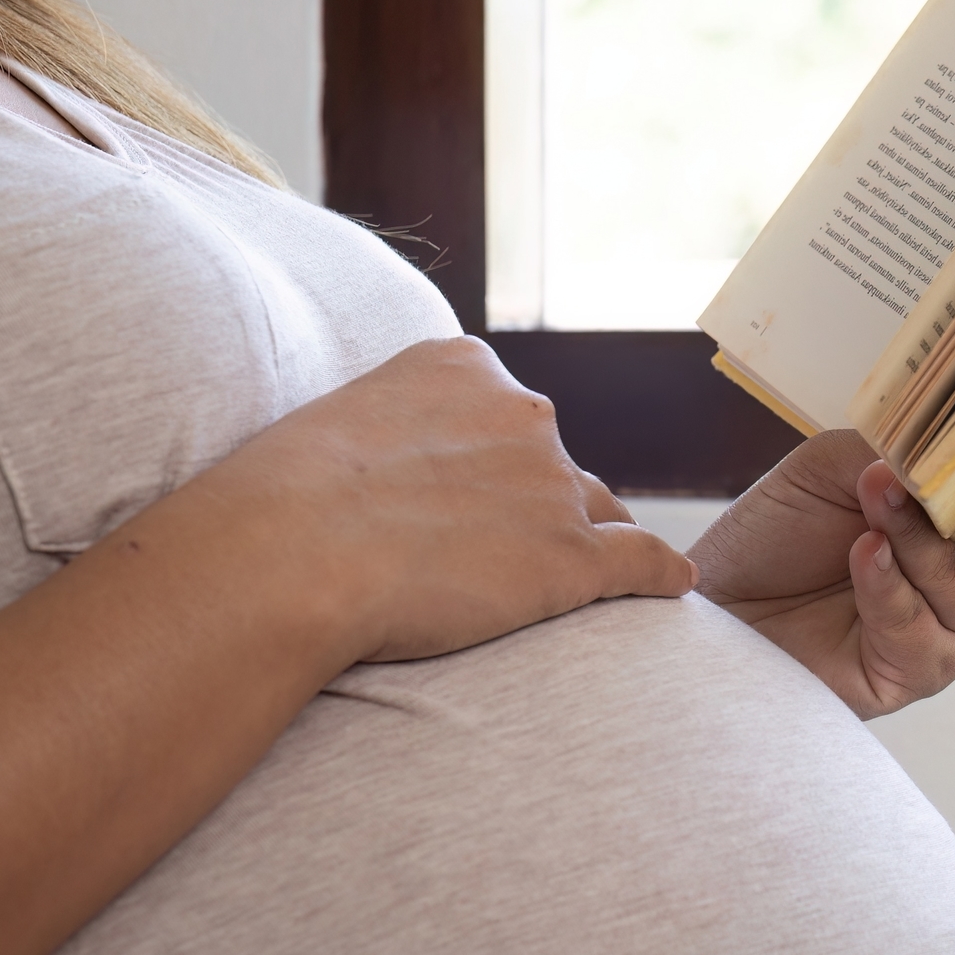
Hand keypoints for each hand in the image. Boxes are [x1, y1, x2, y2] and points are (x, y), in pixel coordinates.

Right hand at [144, 336, 698, 666]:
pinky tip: (671, 587)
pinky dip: (660, 574)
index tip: (458, 498)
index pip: (505, 413)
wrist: (288, 554)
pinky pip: (642, 561)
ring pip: (597, 512)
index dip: (488, 462)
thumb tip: (393, 473)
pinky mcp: (572, 558)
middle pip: (554, 463)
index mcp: (462, 367)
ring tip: (555, 579)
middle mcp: (523, 413)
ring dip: (583, 540)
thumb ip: (388, 434)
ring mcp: (553, 485)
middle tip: (481, 552)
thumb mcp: (335, 426)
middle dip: (533, 502)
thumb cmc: (282, 501)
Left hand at [690, 352, 954, 715]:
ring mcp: (952, 623)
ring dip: (922, 532)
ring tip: (875, 492)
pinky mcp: (914, 672)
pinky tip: (861, 555)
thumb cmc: (777, 535)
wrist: (707, 609)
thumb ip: (904, 442)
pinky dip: (889, 585)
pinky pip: (921, 628)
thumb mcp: (837, 462)